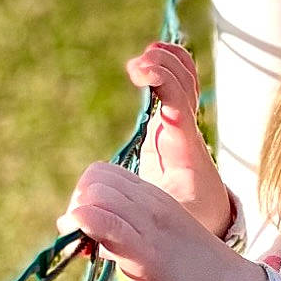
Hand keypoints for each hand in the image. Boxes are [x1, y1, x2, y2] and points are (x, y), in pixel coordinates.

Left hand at [59, 164, 267, 280]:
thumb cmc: (192, 272)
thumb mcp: (159, 240)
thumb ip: (128, 233)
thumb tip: (90, 238)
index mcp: (154, 197)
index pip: (103, 173)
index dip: (85, 195)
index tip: (87, 226)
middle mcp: (151, 203)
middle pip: (94, 180)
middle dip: (76, 205)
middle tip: (82, 238)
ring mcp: (149, 227)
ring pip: (97, 196)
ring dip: (76, 220)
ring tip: (85, 249)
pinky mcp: (147, 254)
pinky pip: (109, 225)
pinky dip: (87, 225)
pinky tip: (85, 245)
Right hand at [126, 41, 232, 235]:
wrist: (209, 214)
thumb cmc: (184, 218)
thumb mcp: (159, 222)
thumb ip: (120, 221)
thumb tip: (71, 222)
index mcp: (182, 145)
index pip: (178, 98)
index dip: (160, 77)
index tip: (136, 71)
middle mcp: (185, 127)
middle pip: (184, 78)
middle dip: (161, 63)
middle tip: (134, 68)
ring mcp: (182, 119)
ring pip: (185, 74)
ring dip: (165, 58)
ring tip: (140, 61)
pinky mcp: (173, 118)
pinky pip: (178, 79)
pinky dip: (167, 62)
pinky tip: (149, 57)